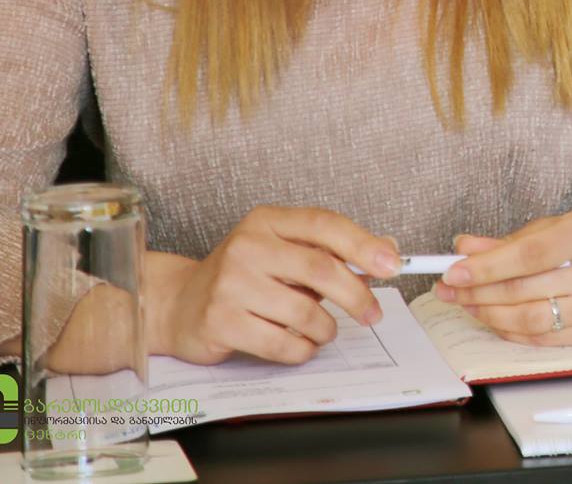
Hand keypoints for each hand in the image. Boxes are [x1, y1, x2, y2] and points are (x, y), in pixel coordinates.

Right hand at [157, 205, 400, 363]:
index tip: (392, 264)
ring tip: (324, 329)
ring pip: (305, 312)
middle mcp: (247, 247)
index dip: (363, 244)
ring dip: (326, 328)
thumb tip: (387, 250)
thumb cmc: (242, 277)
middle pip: (320, 269)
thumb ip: (331, 250)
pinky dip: (303, 349)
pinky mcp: (220, 322)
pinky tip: (301, 345)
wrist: (178, 303)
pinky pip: (282, 343)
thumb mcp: (283, 251)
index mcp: (268, 221)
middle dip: (356, 295)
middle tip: (372, 313)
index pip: (324, 224)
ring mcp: (230, 285)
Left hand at [433, 209, 571, 345]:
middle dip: (476, 292)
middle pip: (523, 290)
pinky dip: (511, 331)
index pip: (527, 254)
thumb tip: (464, 247)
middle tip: (447, 288)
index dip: (485, 267)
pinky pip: (542, 339)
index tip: (453, 271)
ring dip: (488, 314)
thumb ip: (511, 240)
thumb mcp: (559, 227)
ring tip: (466, 304)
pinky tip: (493, 319)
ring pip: (528, 320)